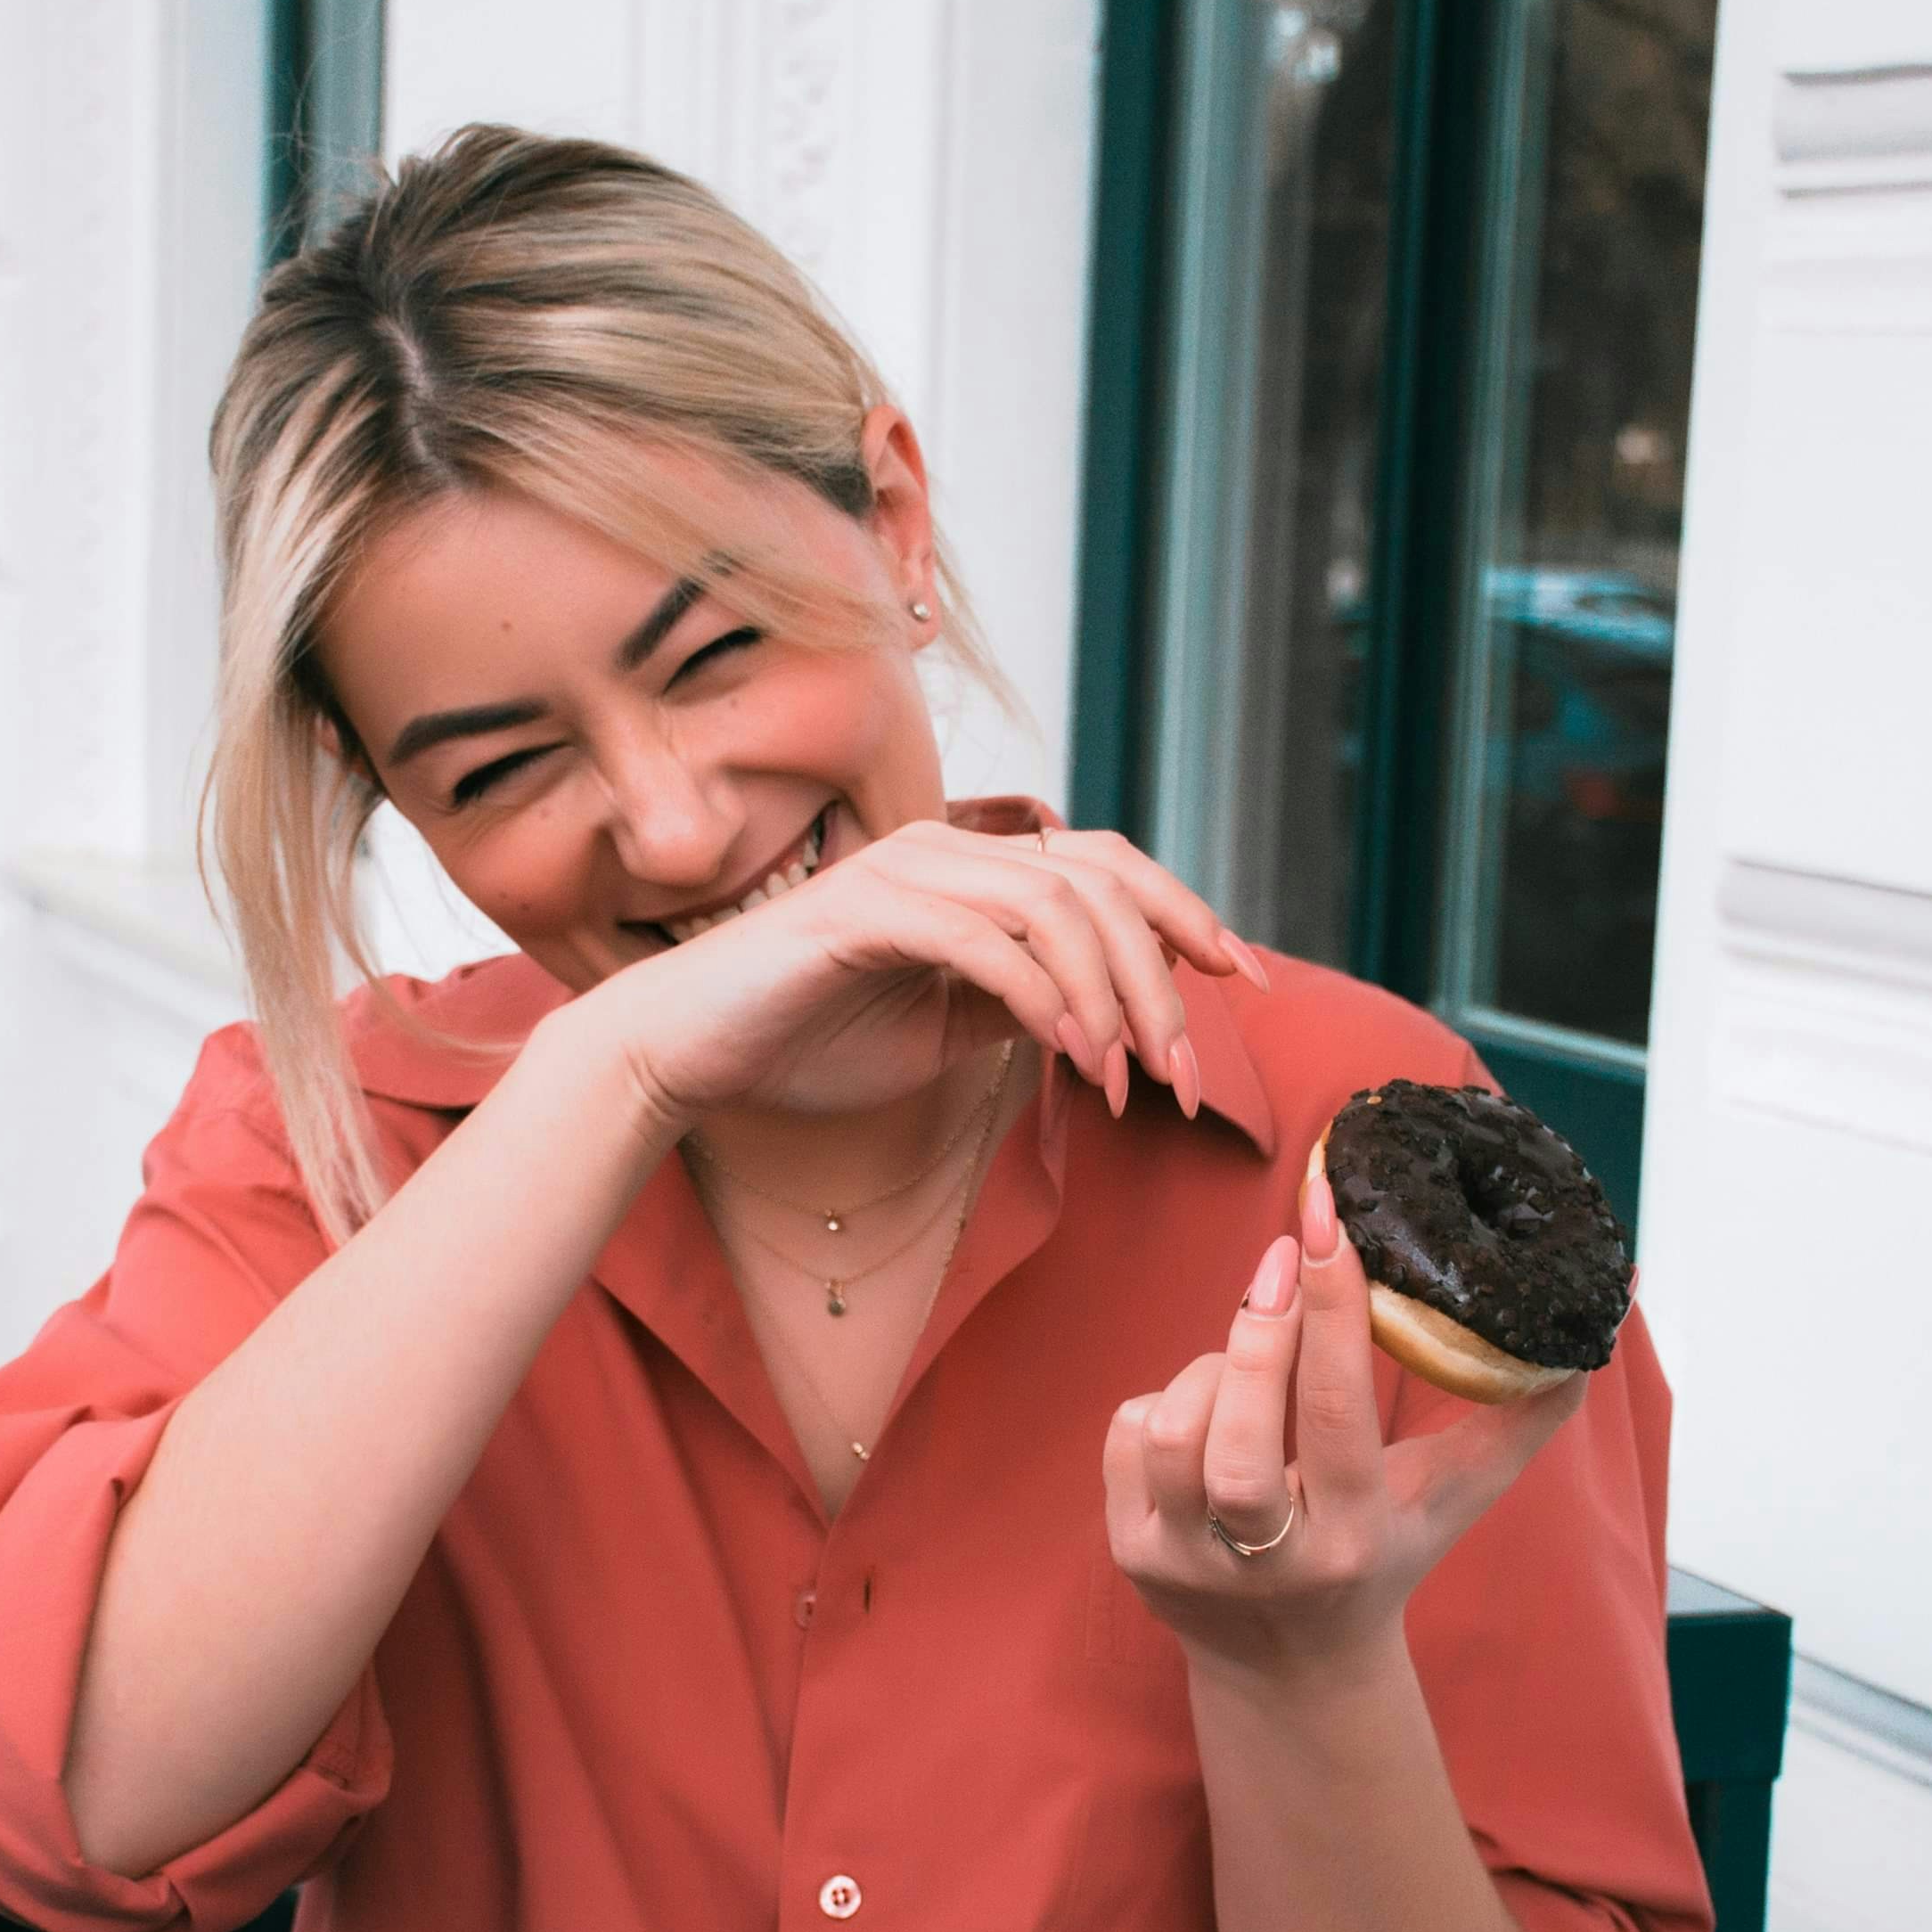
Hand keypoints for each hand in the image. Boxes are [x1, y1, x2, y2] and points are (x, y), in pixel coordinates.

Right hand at [576, 816, 1266, 1127]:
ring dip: (1114, 1000)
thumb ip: (1022, 1005)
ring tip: (1134, 1083)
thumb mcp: (945, 1030)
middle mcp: (947, 848)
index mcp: (970, 866)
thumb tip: (1109, 1013)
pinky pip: (991, 945)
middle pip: (1101, 880)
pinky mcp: (865, 910)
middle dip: (1165, 976)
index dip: (1187, 913)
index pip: (1106, 866)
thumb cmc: (805, 1045)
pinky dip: (1048, 1005)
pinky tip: (1074, 1065)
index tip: (1245, 980)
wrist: (687, 1056)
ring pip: (1059, 907)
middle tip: (1188, 1073)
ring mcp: (906, 871)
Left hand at [1102, 1157, 1587, 1678]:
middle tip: (1286, 1257)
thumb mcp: (1453, 1497)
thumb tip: (1596, 1325)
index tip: (1326, 1222)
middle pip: (1240, 1435)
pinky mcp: (1129, 1553)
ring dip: (1212, 1366)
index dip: (1332, 1311)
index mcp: (1355, 1535)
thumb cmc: (1380, 1554)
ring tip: (1254, 1349)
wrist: (1289, 1668)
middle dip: (1260, 1332)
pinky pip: (1127, 1433)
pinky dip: (1163, 1398)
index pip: (1336, 1413)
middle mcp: (1269, 1559)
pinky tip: (1208, 1407)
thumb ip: (1522, 1416)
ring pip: (1173, 1429)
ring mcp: (1185, 1562)